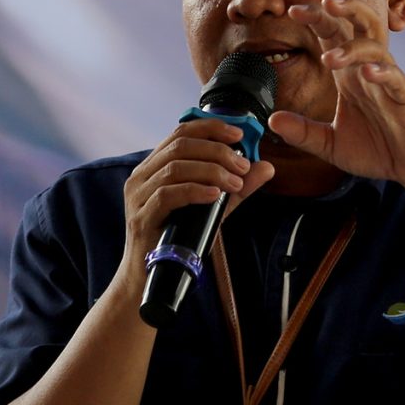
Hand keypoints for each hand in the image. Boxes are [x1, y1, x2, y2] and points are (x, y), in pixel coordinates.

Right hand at [118, 117, 276, 278]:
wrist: (149, 277)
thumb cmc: (177, 239)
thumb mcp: (212, 208)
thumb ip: (236, 187)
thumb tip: (265, 167)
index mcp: (155, 166)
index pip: (181, 132)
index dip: (211, 128)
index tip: (239, 134)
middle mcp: (142, 176)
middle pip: (180, 146)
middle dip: (217, 151)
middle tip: (243, 166)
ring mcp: (138, 196)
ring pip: (175, 167)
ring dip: (211, 171)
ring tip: (234, 183)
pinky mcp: (141, 217)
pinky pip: (166, 195)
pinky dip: (194, 190)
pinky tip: (214, 195)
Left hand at [268, 0, 404, 192]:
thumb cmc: (379, 150)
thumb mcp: (332, 145)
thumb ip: (304, 132)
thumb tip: (272, 119)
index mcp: (349, 74)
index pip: (333, 35)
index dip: (316, 18)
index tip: (292, 10)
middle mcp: (369, 70)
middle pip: (361, 24)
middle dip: (346, 8)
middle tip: (324, 3)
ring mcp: (390, 82)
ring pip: (377, 48)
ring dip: (353, 48)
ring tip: (330, 59)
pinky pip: (397, 79)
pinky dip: (383, 72)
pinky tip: (368, 73)